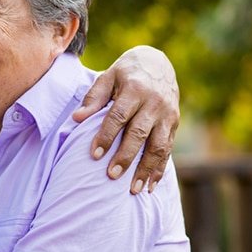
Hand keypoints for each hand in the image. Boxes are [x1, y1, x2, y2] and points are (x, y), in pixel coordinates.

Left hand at [73, 45, 178, 192]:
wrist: (159, 62)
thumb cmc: (126, 73)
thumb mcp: (108, 77)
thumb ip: (94, 98)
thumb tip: (76, 118)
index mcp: (135, 89)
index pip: (119, 115)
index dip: (107, 135)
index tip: (94, 154)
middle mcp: (154, 102)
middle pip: (139, 133)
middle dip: (126, 156)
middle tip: (112, 175)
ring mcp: (167, 114)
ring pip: (158, 145)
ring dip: (146, 169)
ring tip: (133, 190)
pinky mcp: (175, 123)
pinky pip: (168, 149)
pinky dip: (160, 169)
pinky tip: (150, 185)